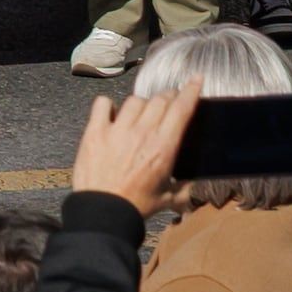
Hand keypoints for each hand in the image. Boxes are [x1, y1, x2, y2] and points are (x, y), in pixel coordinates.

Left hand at [71, 87, 197, 213]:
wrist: (103, 211)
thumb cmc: (137, 206)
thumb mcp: (169, 199)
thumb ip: (184, 188)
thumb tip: (192, 185)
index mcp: (164, 147)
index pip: (181, 109)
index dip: (190, 91)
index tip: (196, 79)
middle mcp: (142, 132)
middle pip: (159, 100)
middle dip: (167, 97)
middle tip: (169, 100)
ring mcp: (117, 129)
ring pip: (134, 101)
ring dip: (141, 104)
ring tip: (141, 113)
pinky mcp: (95, 131)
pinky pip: (102, 104)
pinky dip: (107, 104)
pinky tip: (110, 113)